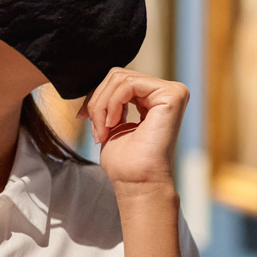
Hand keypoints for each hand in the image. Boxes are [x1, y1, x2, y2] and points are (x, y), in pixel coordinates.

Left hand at [82, 68, 188, 190]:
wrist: (136, 181)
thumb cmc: (125, 161)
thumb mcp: (111, 121)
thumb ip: (109, 100)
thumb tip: (93, 87)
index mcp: (155, 98)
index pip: (119, 79)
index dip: (96, 96)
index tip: (83, 117)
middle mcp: (167, 92)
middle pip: (118, 75)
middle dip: (98, 101)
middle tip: (97, 129)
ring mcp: (173, 92)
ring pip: (121, 78)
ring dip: (102, 105)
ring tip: (103, 130)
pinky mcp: (172, 95)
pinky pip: (128, 84)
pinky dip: (112, 103)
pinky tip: (113, 124)